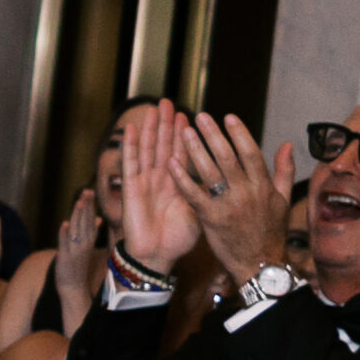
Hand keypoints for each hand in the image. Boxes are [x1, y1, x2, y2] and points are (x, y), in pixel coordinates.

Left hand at [54, 189, 103, 306]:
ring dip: (78, 217)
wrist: (73, 287)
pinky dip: (64, 234)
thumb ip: (91, 232)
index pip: (91, 219)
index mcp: (89, 240)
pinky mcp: (65, 258)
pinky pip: (65, 244)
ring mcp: (75, 251)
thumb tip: (98, 218)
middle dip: (86, 206)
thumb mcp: (87, 247)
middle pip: (86, 222)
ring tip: (79, 202)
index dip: (90, 205)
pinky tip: (64, 224)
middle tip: (87, 191)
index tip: (90, 191)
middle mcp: (84, 244)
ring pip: (77, 230)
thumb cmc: (78, 265)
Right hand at [116, 102, 199, 275]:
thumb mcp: (201, 214)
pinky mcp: (132, 187)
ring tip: (155, 107)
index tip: (194, 116)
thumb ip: (208, 193)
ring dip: (152, 128)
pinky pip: (130, 163)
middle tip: (169, 102)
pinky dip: (130, 145)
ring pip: (149, 148)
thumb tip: (229, 181)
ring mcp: (146, 181)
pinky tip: (133, 129)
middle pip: (165, 145)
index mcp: (179, 184)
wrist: (157, 256)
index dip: (188, 135)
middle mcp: (162, 179)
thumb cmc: (178, 239)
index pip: (185, 154)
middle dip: (168, 124)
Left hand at [173, 110, 294, 285]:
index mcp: (264, 187)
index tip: (228, 116)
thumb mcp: (283, 201)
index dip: (239, 134)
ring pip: (210, 172)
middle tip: (200, 116)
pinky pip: (194, 194)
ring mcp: (229, 206)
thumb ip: (285, 171)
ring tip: (184, 131)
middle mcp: (247, 193)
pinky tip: (170, 163)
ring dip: (195, 150)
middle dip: (213, 135)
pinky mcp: (211, 219)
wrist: (260, 265)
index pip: (251, 153)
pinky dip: (182, 178)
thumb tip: (288, 144)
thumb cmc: (271, 231)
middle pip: (228, 158)